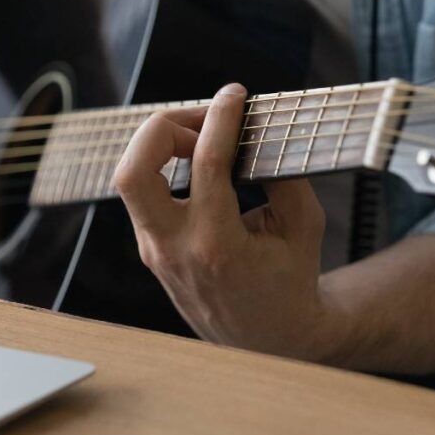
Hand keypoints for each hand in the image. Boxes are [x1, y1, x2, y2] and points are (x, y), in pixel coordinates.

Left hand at [114, 83, 335, 359]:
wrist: (265, 339)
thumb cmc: (290, 281)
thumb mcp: (304, 227)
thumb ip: (285, 176)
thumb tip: (259, 128)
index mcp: (216, 246)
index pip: (204, 164)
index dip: (219, 118)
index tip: (235, 94)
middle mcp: (175, 248)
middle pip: (133, 171)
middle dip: (162, 128)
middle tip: (202, 120)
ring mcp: (155, 250)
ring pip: (130, 179)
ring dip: (159, 144)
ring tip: (200, 135)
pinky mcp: (151, 247)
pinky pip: (143, 193)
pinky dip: (163, 163)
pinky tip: (194, 156)